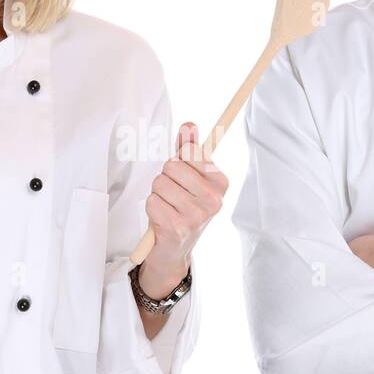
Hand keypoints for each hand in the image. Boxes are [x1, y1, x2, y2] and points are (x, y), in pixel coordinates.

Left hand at [140, 122, 227, 297]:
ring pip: (159, 183)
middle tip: (173, 194)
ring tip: (168, 207)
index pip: (191, 151)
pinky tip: (162, 219)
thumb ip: (189, 149)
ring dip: (157, 194)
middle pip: (172, 166)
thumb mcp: (190, 176)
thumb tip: (189, 124)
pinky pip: (152, 201)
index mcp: (221, 183)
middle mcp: (214, 199)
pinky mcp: (177, 228)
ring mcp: (197, 215)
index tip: (185, 175)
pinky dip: (152, 208)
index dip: (180, 160)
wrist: (175, 248)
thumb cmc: (183, 206)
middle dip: (165, 177)